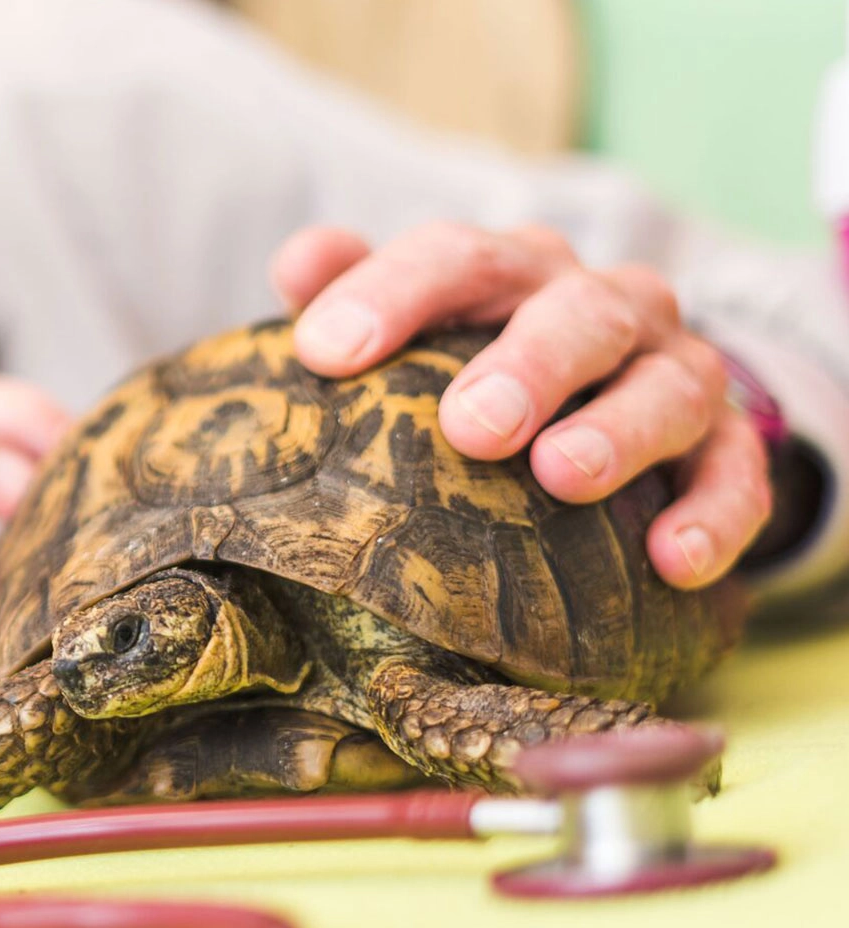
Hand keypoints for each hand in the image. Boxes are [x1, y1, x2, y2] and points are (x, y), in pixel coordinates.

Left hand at [272, 222, 769, 589]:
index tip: (325, 351)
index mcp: (512, 271)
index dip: (391, 294)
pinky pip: (737, 475)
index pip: (456, 258)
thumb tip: (299, 265)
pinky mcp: (725, 446)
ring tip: (565, 475)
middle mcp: (603, 306)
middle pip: (577, 313)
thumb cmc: (471, 362)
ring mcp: (673, 370)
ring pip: (668, 386)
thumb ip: (352, 289)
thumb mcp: (412, 324)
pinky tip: (670, 561)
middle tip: (472, 426)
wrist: (606, 394)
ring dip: (620, 430)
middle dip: (528, 364)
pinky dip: (713, 515)